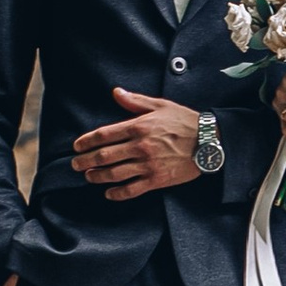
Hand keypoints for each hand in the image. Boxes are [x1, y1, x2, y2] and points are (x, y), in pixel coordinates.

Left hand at [72, 89, 204, 200]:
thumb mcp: (160, 106)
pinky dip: (117, 193)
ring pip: (114, 174)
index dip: (86, 142)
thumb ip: (135, 101)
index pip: (104, 135)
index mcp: (139, 127)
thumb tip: (116, 93)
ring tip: (88, 176)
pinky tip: (108, 193)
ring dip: (97, 176)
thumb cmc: (185, 122)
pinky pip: (131, 189)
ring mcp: (148, 165)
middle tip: (75, 165)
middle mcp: (140, 147)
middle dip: (86, 161)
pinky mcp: (157, 180)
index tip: (77, 147)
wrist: (210, 142)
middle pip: (104, 156)